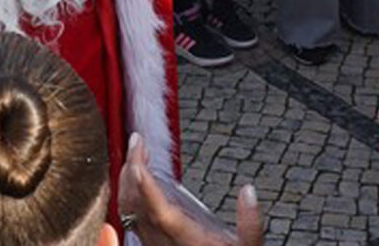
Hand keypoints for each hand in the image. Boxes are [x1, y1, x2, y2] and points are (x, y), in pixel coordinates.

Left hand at [117, 132, 263, 245]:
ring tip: (136, 151)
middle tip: (137, 141)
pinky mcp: (148, 241)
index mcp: (185, 238)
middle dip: (132, 168)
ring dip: (127, 178)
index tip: (140, 155)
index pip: (159, 210)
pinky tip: (137, 176)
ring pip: (127, 208)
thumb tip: (249, 191)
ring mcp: (151, 241)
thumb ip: (251, 223)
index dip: (145, 184)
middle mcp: (162, 240)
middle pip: (135, 204)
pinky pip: (129, 213)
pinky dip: (128, 190)